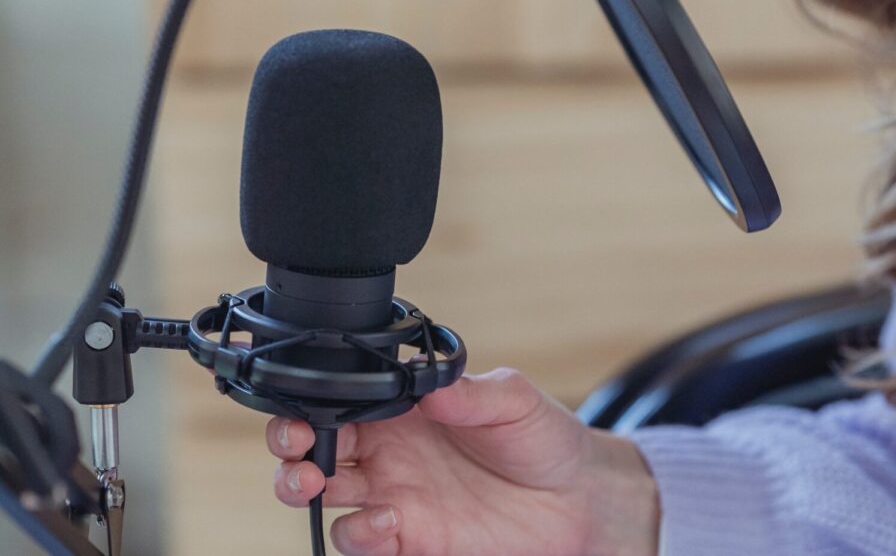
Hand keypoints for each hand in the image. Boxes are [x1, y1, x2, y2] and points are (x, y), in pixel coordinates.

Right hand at [266, 368, 659, 555]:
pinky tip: (386, 520)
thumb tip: (428, 384)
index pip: (341, 400)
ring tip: (321, 482)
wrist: (576, 499)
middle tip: (297, 449)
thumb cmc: (543, 438)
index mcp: (405, 410)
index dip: (310, 400)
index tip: (303, 403)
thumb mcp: (514, 399)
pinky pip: (362, 541)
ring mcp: (397, 497)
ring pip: (325, 496)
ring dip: (306, 489)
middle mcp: (391, 452)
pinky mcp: (411, 540)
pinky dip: (359, 534)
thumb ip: (470, 392)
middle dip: (290, 448)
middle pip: (316, 449)